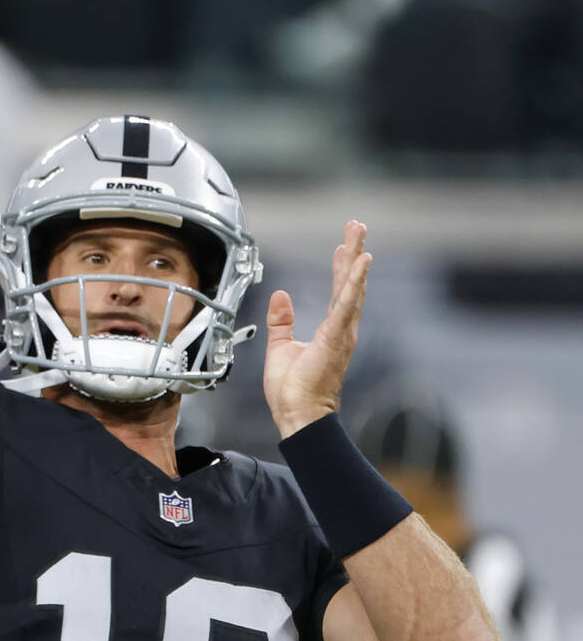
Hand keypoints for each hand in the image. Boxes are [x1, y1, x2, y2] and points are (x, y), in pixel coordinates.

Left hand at [263, 221, 371, 437]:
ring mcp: (342, 333)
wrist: (297, 413)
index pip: (338, 292)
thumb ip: (282, 321)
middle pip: (350, 284)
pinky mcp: (336, 338)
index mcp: (330, 331)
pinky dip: (353, 283)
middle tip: (357, 227)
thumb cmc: (292, 390)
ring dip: (355, 260)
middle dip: (354, 254)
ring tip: (359, 235)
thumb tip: (280, 296)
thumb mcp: (280, 346)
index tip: (343, 247)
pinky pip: (347, 305)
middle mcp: (342, 329)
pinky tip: (360, 263)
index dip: (341, 268)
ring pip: (351, 289)